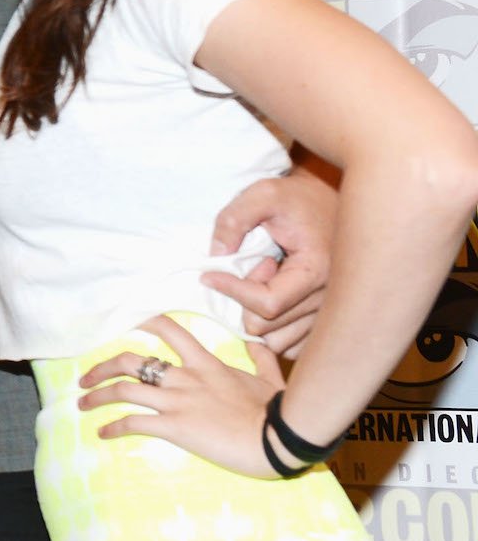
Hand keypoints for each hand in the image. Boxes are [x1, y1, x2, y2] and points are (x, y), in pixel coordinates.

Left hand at [77, 315, 286, 478]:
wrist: (279, 440)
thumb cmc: (277, 412)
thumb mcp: (271, 378)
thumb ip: (260, 358)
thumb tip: (258, 342)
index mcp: (206, 363)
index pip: (169, 330)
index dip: (141, 323)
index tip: (122, 324)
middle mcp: (184, 378)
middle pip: (130, 360)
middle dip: (102, 367)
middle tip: (86, 377)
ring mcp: (177, 401)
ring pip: (123, 390)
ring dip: (98, 396)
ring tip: (83, 403)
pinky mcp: (174, 427)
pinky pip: (133, 423)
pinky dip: (113, 426)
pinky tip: (103, 432)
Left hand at [204, 168, 336, 355]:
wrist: (329, 203)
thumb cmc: (296, 198)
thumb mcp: (262, 194)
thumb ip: (234, 219)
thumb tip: (217, 254)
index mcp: (317, 271)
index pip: (266, 304)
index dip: (232, 291)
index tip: (210, 274)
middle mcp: (330, 299)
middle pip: (267, 326)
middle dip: (245, 300)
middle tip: (251, 267)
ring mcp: (330, 314)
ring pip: (277, 342)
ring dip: (257, 317)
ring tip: (264, 281)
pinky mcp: (326, 321)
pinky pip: (292, 346)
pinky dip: (273, 330)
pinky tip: (271, 298)